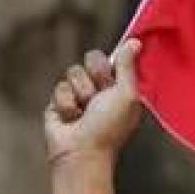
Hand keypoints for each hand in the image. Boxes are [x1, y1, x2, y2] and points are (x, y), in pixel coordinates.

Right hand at [43, 40, 142, 165]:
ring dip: (79, 93)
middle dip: (93, 76)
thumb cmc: (109, 127)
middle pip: (91, 59)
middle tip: (97, 97)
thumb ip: (128, 66)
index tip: (111, 80)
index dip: (109, 66)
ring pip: (73, 72)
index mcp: (119, 86)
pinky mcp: (59, 102)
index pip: (112, 58)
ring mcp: (78, 94)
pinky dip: (65, 103)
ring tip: (83, 112)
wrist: (81, 152)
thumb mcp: (126, 94)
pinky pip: (59, 88)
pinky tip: (70, 118)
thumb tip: (135, 42)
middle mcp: (99, 89)